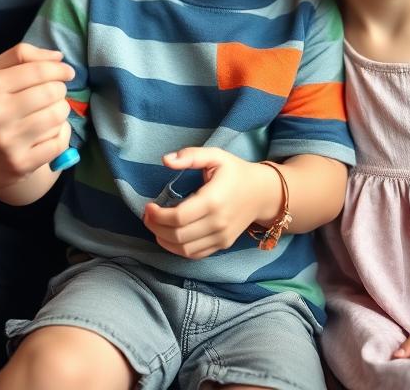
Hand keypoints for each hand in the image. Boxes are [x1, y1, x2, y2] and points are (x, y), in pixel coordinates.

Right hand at [0, 43, 73, 186]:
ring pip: (58, 117)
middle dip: (59, 89)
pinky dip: (62, 132)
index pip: (39, 71)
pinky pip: (59, 143)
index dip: (59, 69)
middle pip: (52, 93)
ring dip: (60, 110)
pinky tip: (51, 129)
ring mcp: (9, 143)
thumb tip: (59, 58)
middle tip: (54, 92)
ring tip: (49, 110)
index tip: (67, 72)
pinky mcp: (20, 165)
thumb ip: (23, 55)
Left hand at [142, 148, 280, 259]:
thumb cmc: (235, 172)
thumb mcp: (215, 156)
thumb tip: (166, 160)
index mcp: (213, 200)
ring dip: (164, 240)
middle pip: (178, 235)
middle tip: (147, 216)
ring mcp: (221, 237)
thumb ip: (190, 156)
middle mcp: (218, 223)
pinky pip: (195, 254)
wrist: (262, 193)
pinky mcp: (222, 244)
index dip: (158, 215)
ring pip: (184, 249)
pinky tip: (169, 237)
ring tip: (155, 226)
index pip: (178, 217)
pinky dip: (177, 249)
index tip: (148, 206)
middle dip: (156, 228)